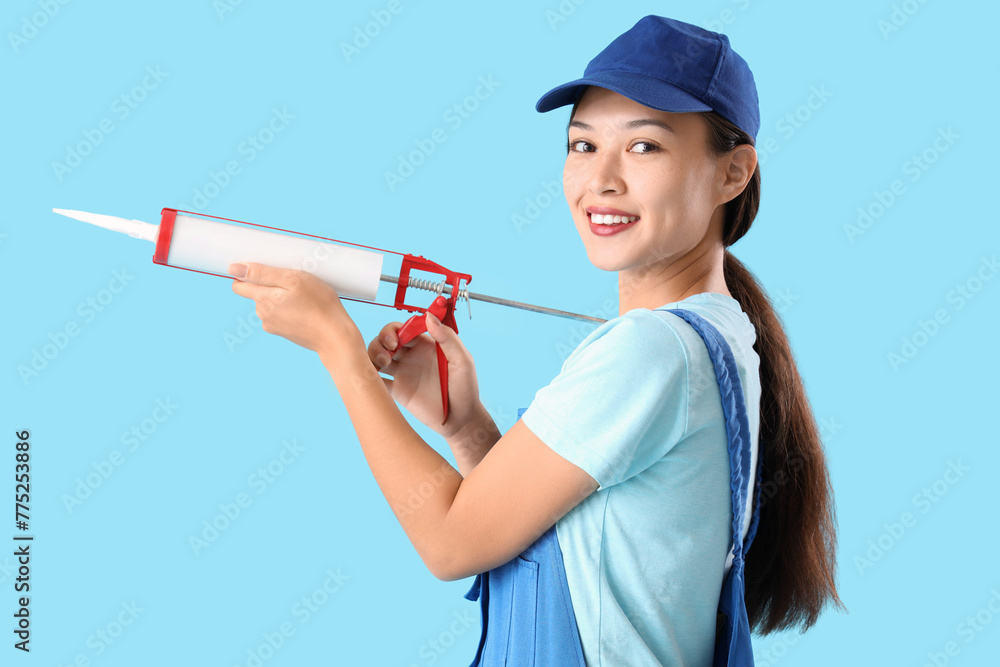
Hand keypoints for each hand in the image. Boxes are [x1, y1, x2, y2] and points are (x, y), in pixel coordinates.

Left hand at [228, 262, 362, 356]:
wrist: (335, 337)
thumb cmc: (319, 305)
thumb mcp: (294, 280)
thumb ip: (263, 274)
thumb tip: (233, 269)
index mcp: (263, 299)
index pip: (238, 285)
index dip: (247, 274)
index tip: (266, 270)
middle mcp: (263, 314)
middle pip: (256, 293)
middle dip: (270, 285)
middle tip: (294, 282)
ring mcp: (273, 325)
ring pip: (269, 304)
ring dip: (280, 297)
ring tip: (303, 295)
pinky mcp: (283, 332)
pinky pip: (279, 314)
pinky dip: (288, 309)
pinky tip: (305, 308)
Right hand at [368, 310, 481, 439]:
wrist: (460, 420)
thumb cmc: (466, 389)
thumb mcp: (463, 361)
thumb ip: (448, 338)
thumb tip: (430, 317)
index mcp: (426, 345)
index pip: (405, 328)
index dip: (397, 328)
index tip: (400, 338)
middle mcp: (412, 356)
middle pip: (387, 338)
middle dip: (382, 339)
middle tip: (390, 349)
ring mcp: (402, 373)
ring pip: (377, 355)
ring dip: (374, 353)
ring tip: (384, 363)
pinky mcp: (396, 390)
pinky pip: (376, 379)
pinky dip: (369, 375)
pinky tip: (374, 376)